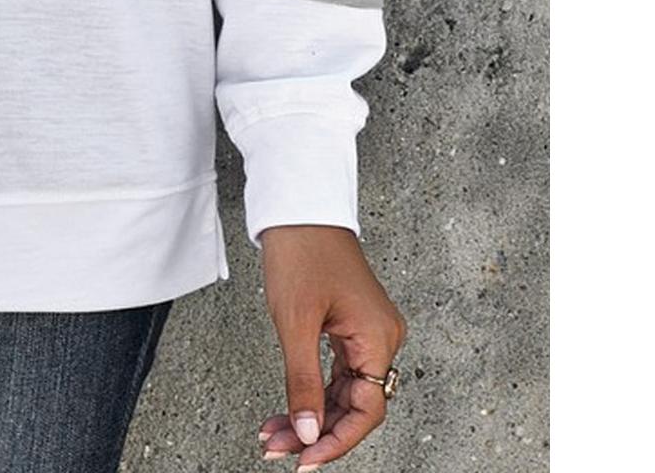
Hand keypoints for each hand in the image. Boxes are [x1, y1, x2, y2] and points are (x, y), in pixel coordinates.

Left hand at [255, 225, 407, 468]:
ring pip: (344, 392)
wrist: (297, 206)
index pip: (367, 410)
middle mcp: (381, 337)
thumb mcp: (295, 322)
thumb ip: (303, 382)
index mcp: (378, 337)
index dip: (336, 441)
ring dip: (310, 415)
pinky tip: (289, 409)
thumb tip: (309, 433)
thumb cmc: (300, 251)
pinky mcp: (351, 325)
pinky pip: (338, 372)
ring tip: (274, 434)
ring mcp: (367, 331)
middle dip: (316, 431)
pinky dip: (313, 391)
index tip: (305, 460)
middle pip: (355, 405)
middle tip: (278, 448)